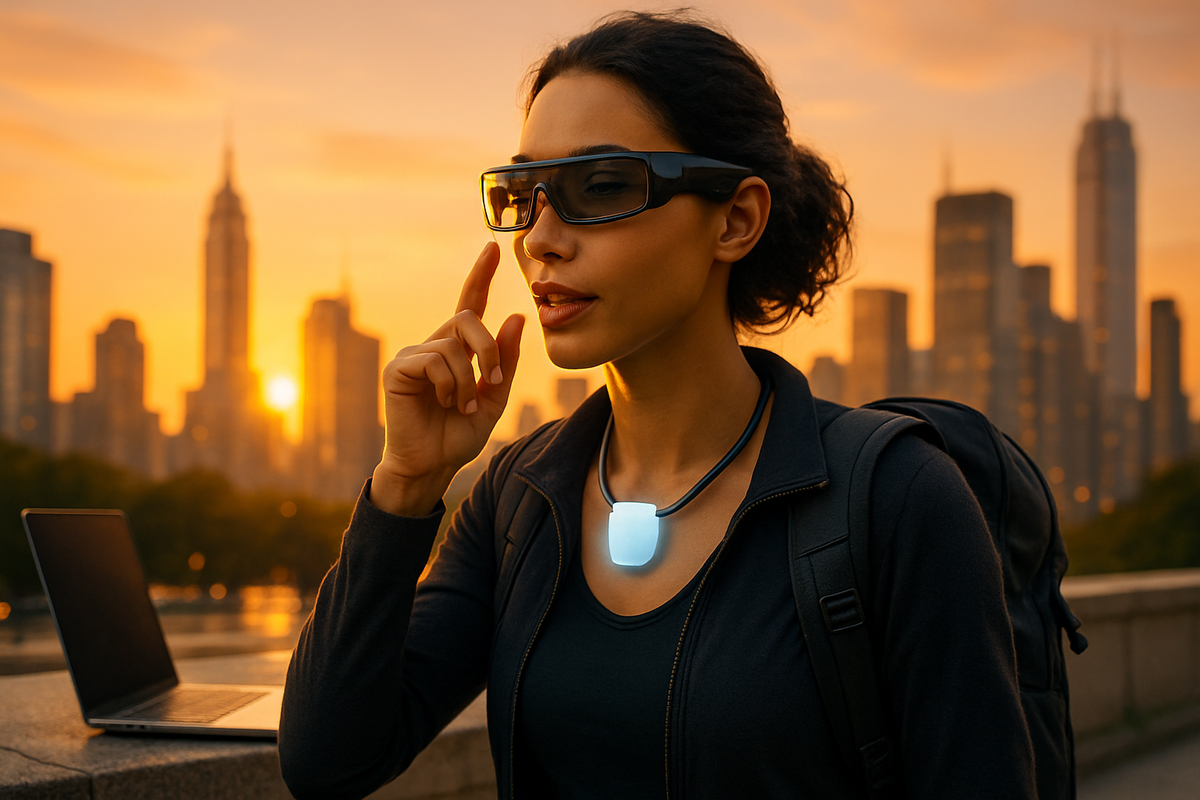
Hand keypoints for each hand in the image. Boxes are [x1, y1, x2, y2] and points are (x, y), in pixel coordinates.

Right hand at [371, 241, 524, 515]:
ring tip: (462, 406)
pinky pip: (434, 359)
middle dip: (490, 348)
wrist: (432, 465)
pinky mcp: (398, 368)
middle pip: (469, 318)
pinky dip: (449, 384)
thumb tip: (516, 317)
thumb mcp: (494, 398)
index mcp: (458, 350)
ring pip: (454, 344)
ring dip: (468, 380)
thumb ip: (505, 360)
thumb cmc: (458, 434)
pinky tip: (445, 403)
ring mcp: (414, 354)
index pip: (471, 304)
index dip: (480, 276)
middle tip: (494, 379)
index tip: (492, 249)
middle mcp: (435, 345)